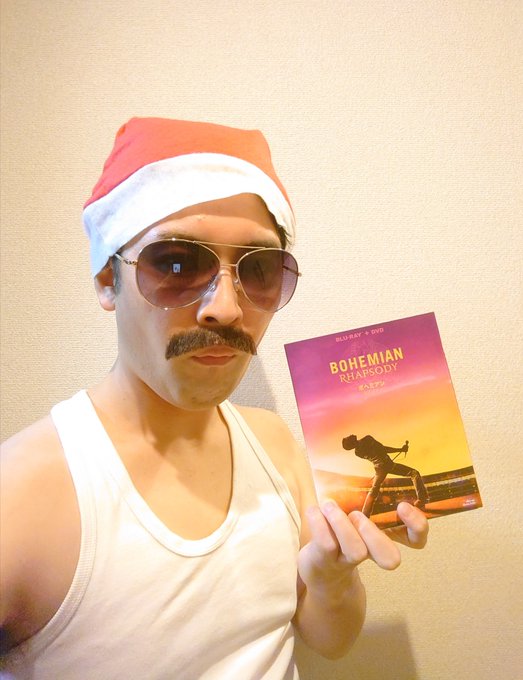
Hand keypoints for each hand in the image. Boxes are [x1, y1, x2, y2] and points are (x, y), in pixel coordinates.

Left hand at [298, 500, 428, 596]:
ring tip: (330, 507)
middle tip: (357, 515)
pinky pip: (327, 544)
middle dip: (375, 535)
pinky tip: (314, 511)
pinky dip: (319, 523)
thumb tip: (363, 452)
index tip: (403, 506)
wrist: (320, 564)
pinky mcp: (326, 560)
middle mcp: (371, 551)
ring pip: (356, 551)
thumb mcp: (359, 510)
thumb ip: (367, 493)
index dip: (416, 526)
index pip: (416, 539)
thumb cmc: (344, 528)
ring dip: (343, 525)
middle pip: (390, 557)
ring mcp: (349, 559)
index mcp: (385, 535)